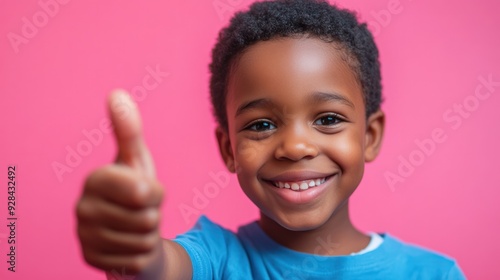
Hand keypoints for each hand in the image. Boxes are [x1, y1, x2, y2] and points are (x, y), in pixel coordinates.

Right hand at [76, 89, 164, 275]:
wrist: (131, 231)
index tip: (146, 190)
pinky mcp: (92, 261)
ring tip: (135, 226)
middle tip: (141, 211)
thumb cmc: (137, 192)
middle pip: (147, 218)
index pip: (144, 191)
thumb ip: (129, 130)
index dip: (155, 193)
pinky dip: (141, 255)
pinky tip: (129, 245)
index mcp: (95, 180)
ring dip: (148, 235)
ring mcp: (85, 238)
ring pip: (143, 240)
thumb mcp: (137, 160)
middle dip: (152, 216)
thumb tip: (117, 93)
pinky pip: (137, 260)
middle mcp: (83, 208)